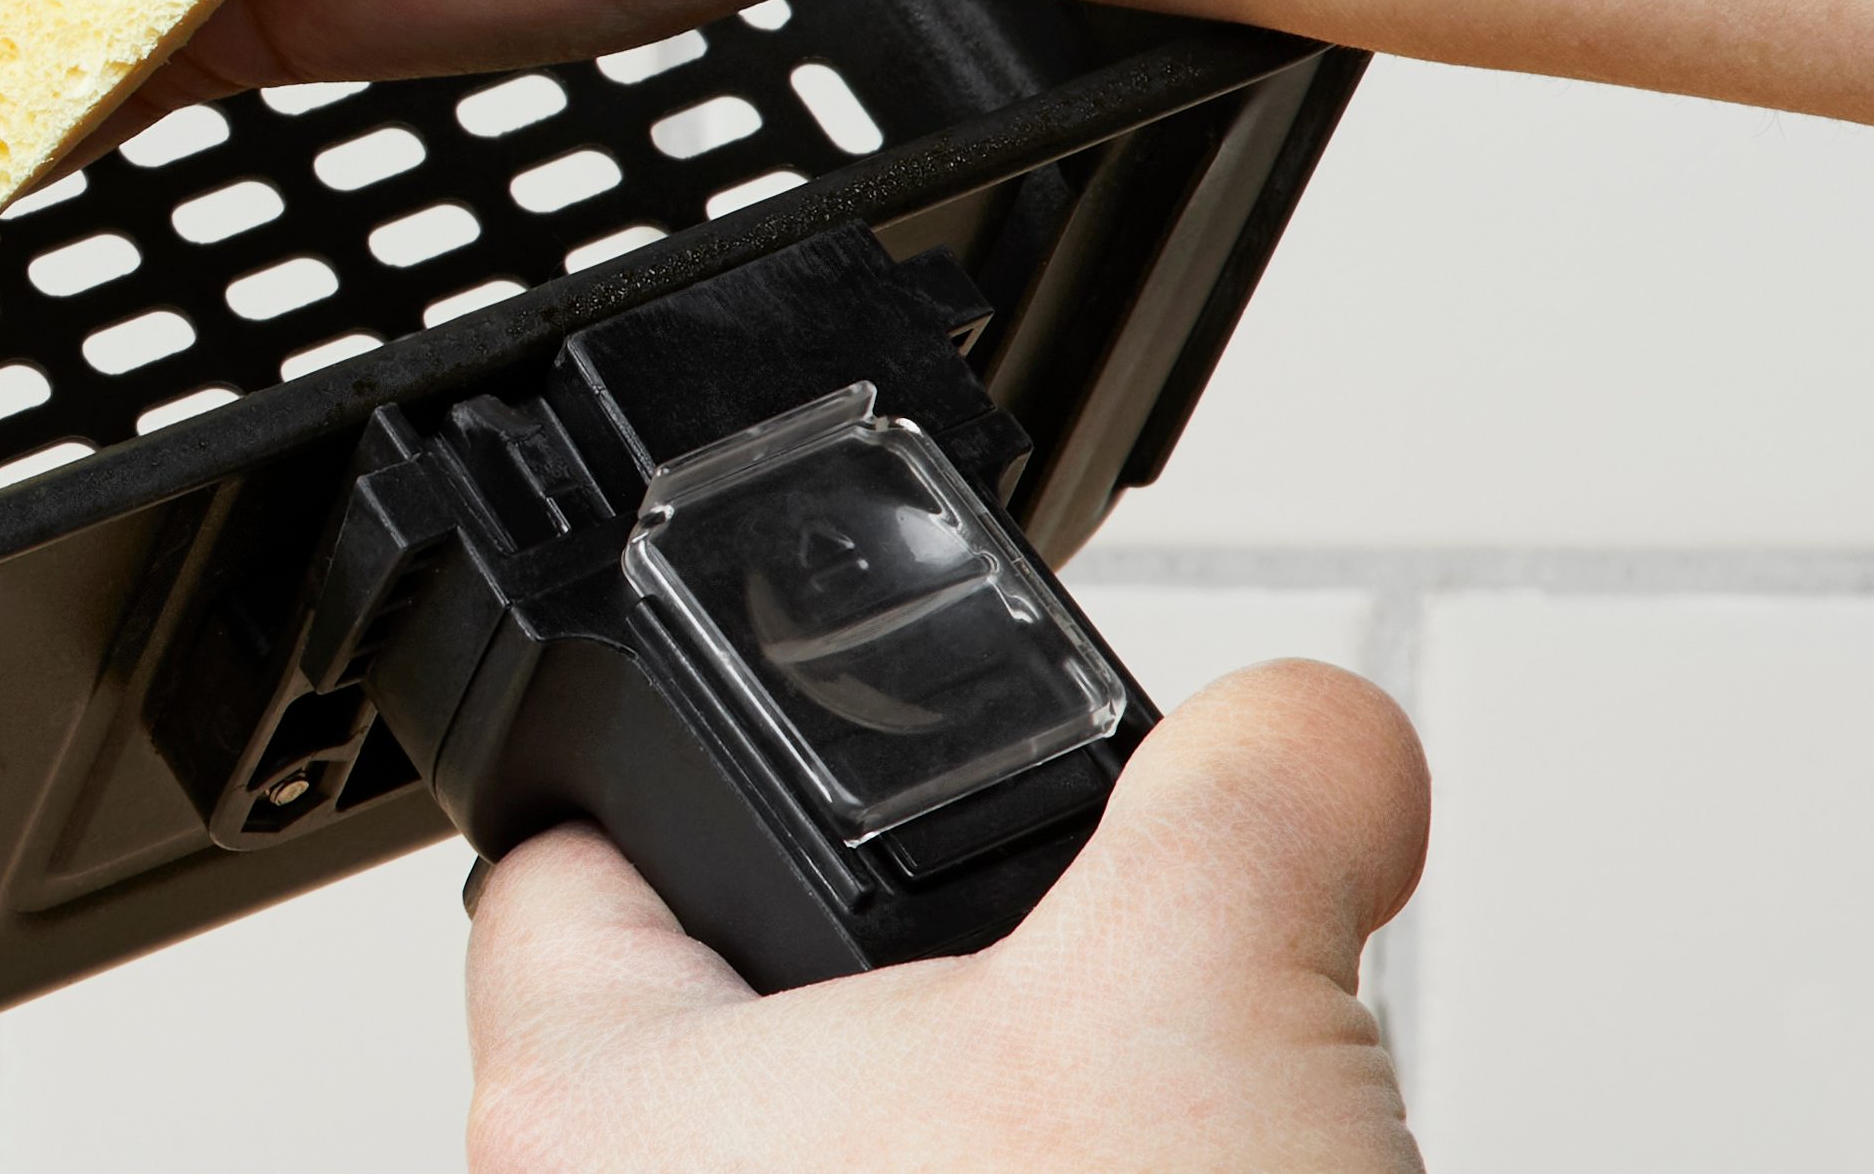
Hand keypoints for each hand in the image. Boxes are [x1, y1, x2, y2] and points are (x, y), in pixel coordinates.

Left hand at [465, 662, 1426, 1171]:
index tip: (808, 770)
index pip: (560, 869)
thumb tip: (1313, 741)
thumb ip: (1258, 793)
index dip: (689, 780)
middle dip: (896, 1003)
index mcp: (585, 1110)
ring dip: (982, 1157)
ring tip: (1139, 1160)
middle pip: (719, 1037)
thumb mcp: (1217, 989)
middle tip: (1047, 974)